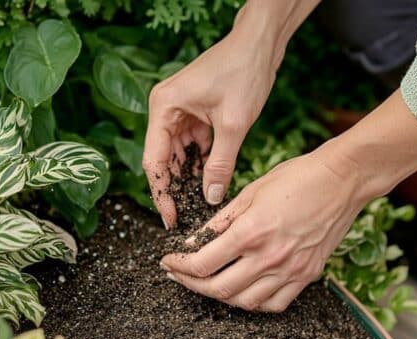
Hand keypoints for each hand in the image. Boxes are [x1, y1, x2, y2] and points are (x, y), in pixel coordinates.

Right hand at [142, 33, 276, 227]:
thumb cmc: (244, 71)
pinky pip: (193, 146)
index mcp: (163, 108)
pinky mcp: (194, 113)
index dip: (161, 193)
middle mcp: (165, 110)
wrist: (261, 42)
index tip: (170, 218)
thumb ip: (220, 164)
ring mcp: (179, 111)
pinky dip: (201, 163)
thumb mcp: (234, 124)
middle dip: (174, 188)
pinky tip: (209, 182)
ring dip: (189, 178)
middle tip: (185, 217)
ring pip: (178, 155)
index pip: (155, 161)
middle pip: (164, 160)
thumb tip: (210, 198)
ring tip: (198, 204)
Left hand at [159, 147, 366, 311]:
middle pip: (218, 289)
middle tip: (180, 275)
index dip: (179, 267)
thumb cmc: (296, 178)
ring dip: (220, 296)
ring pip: (244, 303)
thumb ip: (220, 221)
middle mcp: (269, 257)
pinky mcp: (306, 276)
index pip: (202, 263)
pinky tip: (243, 291)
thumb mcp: (250, 192)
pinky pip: (274, 304)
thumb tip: (195, 242)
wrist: (342, 180)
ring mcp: (290, 270)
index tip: (169, 262)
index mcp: (250, 232)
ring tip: (208, 283)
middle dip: (191, 284)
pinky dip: (254, 303)